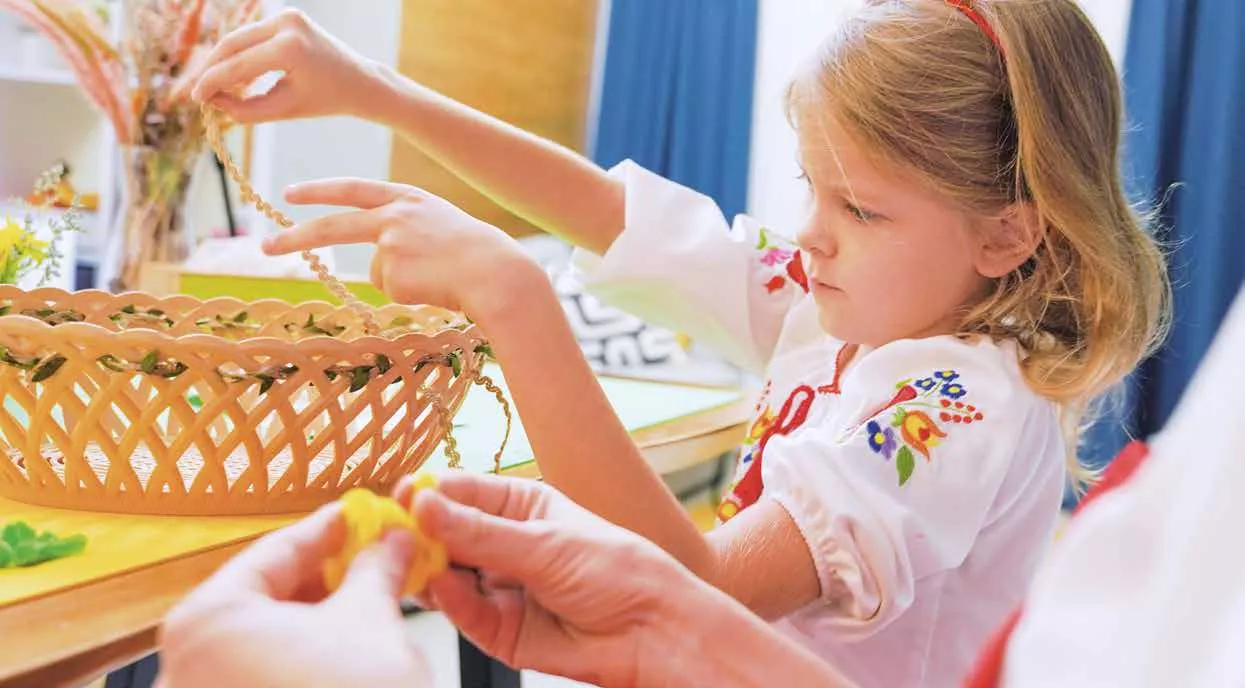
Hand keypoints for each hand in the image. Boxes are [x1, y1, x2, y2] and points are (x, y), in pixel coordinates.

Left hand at [156, 506, 429, 687]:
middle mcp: (184, 665)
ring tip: (365, 602)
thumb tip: (390, 544)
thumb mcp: (370, 620)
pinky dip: (300, 659)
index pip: (275, 552)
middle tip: (369, 557)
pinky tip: (343, 648)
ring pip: (261, 642)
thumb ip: (376, 571)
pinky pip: (261, 675)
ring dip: (314, 620)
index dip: (327, 530)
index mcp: (207, 620)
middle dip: (323, 578)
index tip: (357, 516)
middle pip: (262, 599)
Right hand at [189, 8, 385, 122]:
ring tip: (214, 88)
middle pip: (233, 44)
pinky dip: (241, 53)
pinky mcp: (287, 15)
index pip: (238, 65)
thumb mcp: (283, 110)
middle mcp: (287, 24)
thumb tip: (210, 100)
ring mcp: (287, 15)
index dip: (212, 82)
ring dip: (223, 61)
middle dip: (211, 69)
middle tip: (197, 92)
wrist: (359, 81)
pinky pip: (253, 35)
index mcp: (290, 48)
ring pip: (240, 37)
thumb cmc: (325, 100)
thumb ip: (244, 109)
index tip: (195, 99)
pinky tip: (233, 77)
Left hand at [262, 178, 542, 317]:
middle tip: (264, 247)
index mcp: (408, 198)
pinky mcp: (392, 273)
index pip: (353, 189)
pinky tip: (436, 287)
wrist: (497, 272)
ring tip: (438, 277)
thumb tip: (377, 269)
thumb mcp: (441, 228)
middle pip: (332, 227)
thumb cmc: (480, 254)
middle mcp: (393, 216)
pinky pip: (394, 291)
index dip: (320, 190)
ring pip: (379, 273)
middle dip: (294, 237)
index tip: (290, 194)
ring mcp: (390, 244)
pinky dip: (413, 295)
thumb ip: (406, 234)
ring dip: (404, 281)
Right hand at [397, 473, 699, 686]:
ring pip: (445, 575)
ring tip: (411, 560)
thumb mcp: (546, 543)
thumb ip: (480, 532)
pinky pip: (462, 613)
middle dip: (419, 533)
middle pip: (444, 534)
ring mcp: (498, 587)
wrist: (652, 632)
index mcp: (519, 506)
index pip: (461, 492)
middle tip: (394, 532)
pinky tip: (441, 588)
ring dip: (427, 569)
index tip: (403, 494)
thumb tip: (424, 505)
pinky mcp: (498, 630)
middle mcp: (503, 545)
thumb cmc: (618, 572)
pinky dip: (449, 601)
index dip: (429, 492)